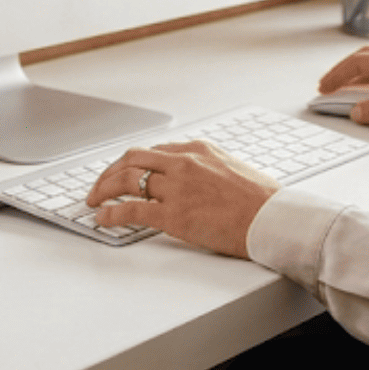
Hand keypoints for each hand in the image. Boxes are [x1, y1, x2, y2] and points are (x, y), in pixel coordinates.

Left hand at [84, 141, 279, 257]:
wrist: (275, 219)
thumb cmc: (263, 200)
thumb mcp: (233, 168)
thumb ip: (208, 168)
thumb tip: (196, 177)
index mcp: (198, 150)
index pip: (153, 151)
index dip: (133, 162)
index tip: (123, 171)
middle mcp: (183, 163)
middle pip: (132, 159)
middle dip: (109, 171)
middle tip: (99, 184)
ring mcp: (176, 188)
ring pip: (126, 180)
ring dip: (103, 189)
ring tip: (93, 200)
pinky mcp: (173, 214)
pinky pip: (131, 209)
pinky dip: (111, 213)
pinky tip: (102, 218)